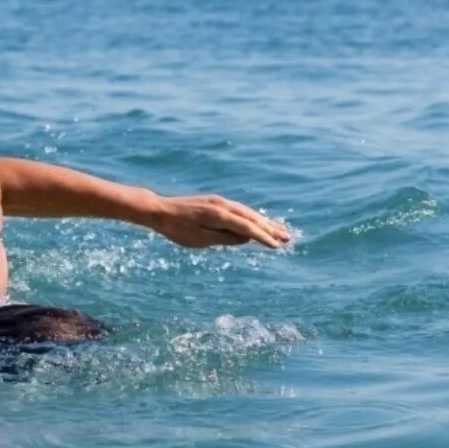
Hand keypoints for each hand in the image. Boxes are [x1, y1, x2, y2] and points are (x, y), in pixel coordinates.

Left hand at [149, 194, 291, 248]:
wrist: (160, 210)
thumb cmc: (177, 229)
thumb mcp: (200, 240)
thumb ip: (224, 238)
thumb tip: (245, 239)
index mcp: (219, 215)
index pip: (247, 228)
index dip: (264, 238)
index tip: (277, 246)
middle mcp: (223, 205)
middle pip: (252, 218)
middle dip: (271, 228)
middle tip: (288, 238)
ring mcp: (220, 201)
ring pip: (248, 212)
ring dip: (265, 222)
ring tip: (280, 230)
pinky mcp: (216, 202)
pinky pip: (240, 210)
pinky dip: (253, 217)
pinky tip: (259, 222)